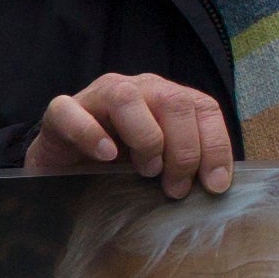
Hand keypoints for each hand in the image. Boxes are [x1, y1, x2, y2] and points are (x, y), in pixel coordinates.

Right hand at [23, 68, 234, 192]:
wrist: (62, 178)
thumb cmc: (117, 174)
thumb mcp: (161, 171)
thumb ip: (187, 169)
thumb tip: (219, 186)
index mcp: (165, 99)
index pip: (202, 108)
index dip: (215, 146)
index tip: (215, 185)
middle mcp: (136, 90)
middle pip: (173, 101)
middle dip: (183, 150)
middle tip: (176, 187)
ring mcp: (95, 97)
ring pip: (126, 97)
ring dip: (146, 138)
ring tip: (146, 171)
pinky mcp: (59, 113)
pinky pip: (71, 112)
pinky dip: (91, 134)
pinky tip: (105, 157)